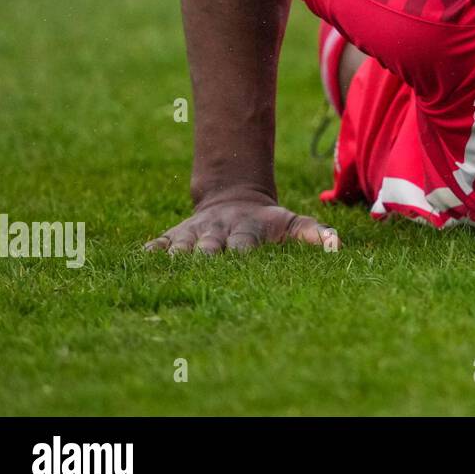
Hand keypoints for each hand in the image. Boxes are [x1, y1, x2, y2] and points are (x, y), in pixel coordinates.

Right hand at [145, 187, 339, 253]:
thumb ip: (315, 233)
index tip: (239, 264)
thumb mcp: (294, 223)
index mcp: (247, 232)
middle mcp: (218, 233)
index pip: (243, 246)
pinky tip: (137, 267)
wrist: (235, 198)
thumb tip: (337, 246)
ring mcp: (193, 235)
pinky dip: (148, 256)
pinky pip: (156, 246)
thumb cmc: (270, 222)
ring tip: (165, 275)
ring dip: (174, 260)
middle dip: (205, 259)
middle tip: (200, 272)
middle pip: (208, 249)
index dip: (241, 255)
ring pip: (179, 249)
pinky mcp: (173, 237)